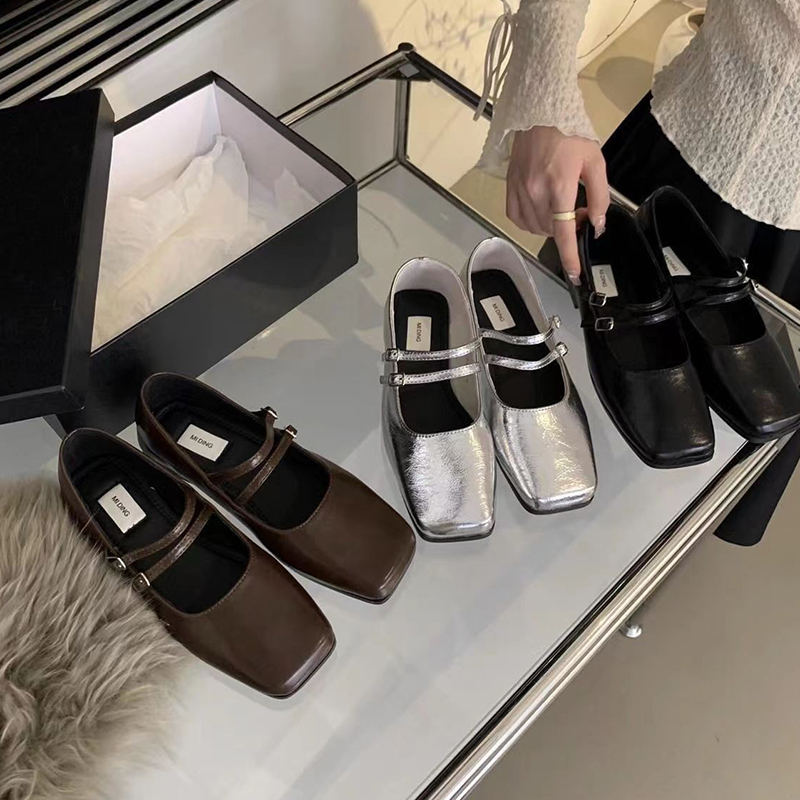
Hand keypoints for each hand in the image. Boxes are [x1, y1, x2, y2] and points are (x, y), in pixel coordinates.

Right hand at [506, 126, 609, 284]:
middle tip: (579, 212)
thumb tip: (597, 225)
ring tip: (561, 208)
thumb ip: (599, 196)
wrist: (538, 112)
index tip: (574, 275)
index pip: (564, 232)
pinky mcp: (509, 189)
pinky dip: (531, 222)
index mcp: (559, 186)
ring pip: (535, 228)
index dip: (569, 257)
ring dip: (551, 226)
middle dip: (567, 229)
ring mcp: (519, 191)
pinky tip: (541, 210)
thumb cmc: (569, 133)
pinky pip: (518, 219)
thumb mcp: (594, 161)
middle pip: (551, 231)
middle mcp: (535, 192)